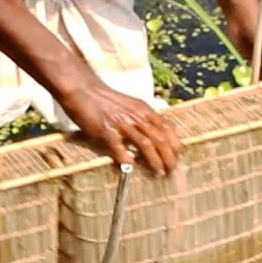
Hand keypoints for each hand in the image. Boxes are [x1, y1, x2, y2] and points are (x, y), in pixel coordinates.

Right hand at [60, 83, 183, 175]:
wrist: (83, 89)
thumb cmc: (105, 100)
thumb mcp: (130, 106)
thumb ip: (142, 119)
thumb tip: (154, 136)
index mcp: (144, 110)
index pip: (167, 128)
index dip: (175, 144)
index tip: (177, 157)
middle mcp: (136, 116)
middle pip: (160, 139)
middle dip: (169, 157)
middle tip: (171, 170)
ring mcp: (122, 123)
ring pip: (146, 144)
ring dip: (154, 161)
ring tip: (158, 173)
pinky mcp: (106, 130)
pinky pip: (119, 148)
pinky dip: (126, 159)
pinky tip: (130, 168)